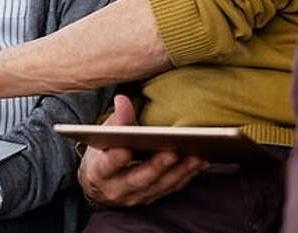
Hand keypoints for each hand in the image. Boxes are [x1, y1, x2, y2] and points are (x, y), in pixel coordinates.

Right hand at [78, 94, 208, 208]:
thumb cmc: (103, 154)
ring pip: (159, 186)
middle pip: (138, 179)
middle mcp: (116, 189)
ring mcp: (136, 197)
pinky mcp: (152, 198)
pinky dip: (186, 175)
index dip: (116, 158)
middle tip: (172, 152)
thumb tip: (122, 99)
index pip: (106, 165)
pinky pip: (171, 188)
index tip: (126, 148)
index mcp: (98, 172)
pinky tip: (199, 161)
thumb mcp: (101, 137)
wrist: (101, 185)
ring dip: (179, 171)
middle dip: (156, 166)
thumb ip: (115, 120)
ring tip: (195, 155)